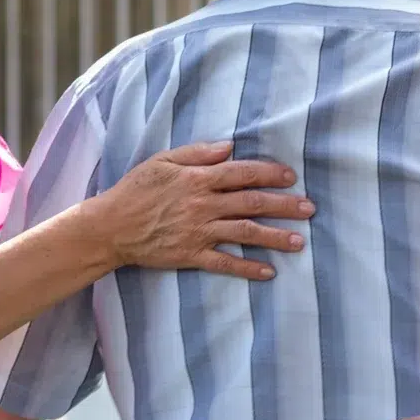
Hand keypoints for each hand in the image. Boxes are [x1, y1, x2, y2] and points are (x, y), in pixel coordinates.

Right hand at [89, 143, 312, 280]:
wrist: (110, 227)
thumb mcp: (162, 161)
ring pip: (245, 233)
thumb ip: (197, 153)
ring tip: (300, 242)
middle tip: (309, 209)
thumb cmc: (135, 190)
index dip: (269, 174)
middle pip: (252, 203)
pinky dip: (248, 268)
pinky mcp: (191, 256)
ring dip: (275, 237)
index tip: (291, 178)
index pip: (242, 173)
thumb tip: (229, 146)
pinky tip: (269, 272)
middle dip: (284, 206)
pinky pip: (225, 263)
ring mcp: (198, 232)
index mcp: (198, 179)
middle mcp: (203, 205)